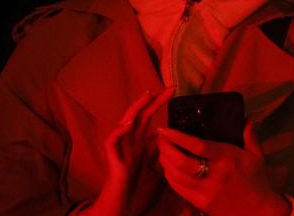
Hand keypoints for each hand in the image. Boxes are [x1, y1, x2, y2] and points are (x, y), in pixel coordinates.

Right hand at [81, 88, 172, 215]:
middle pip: (141, 116)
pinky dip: (120, 130)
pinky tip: (129, 123)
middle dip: (153, 101)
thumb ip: (167, 157)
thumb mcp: (161, 172)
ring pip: (125, 122)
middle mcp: (132, 144)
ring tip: (146, 96)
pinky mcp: (113, 159)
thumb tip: (181, 144)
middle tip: (168, 89)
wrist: (124, 210)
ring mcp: (122, 150)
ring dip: (135, 109)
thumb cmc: (140, 193)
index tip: (174, 93)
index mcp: (142, 145)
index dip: (160, 105)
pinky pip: (112, 140)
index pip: (151, 120)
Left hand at [157, 122, 291, 215]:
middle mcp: (214, 175)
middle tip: (160, 137)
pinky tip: (167, 167)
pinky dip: (169, 176)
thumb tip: (248, 116)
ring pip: (176, 176)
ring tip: (162, 149)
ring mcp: (206, 192)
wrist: (258, 212)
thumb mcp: (256, 156)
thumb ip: (249, 135)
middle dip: (166, 148)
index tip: (165, 128)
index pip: (198, 146)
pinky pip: (178, 188)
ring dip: (165, 161)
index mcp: (227, 159)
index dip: (178, 136)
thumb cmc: (256, 181)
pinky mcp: (200, 203)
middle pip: (181, 162)